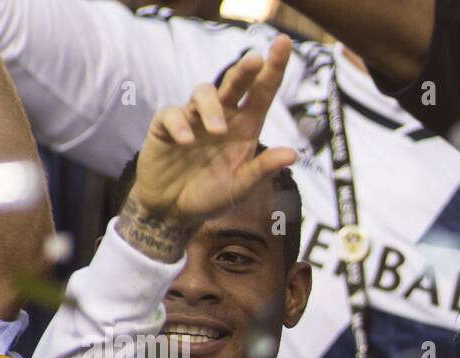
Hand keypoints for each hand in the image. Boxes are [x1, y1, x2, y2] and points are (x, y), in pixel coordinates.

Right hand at [129, 35, 297, 236]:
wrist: (174, 212)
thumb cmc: (212, 197)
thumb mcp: (242, 187)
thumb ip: (264, 170)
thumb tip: (294, 153)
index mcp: (245, 129)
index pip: (262, 94)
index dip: (274, 69)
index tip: (284, 43)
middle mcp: (222, 118)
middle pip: (234, 83)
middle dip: (245, 70)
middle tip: (255, 61)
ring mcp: (193, 119)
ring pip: (204, 92)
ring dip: (212, 107)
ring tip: (217, 131)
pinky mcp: (166, 126)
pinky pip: (172, 113)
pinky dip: (179, 124)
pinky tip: (185, 140)